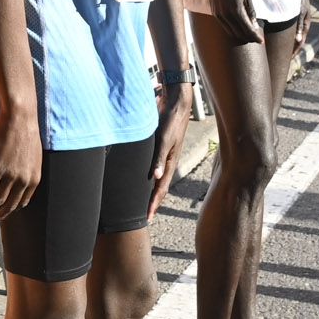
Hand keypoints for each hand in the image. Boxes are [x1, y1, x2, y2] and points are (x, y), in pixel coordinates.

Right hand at [0, 105, 42, 224]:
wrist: (20, 115)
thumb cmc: (24, 130)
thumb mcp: (32, 156)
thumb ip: (25, 170)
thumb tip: (13, 178)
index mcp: (34, 179)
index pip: (21, 203)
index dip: (9, 211)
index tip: (1, 215)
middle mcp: (23, 180)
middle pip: (8, 206)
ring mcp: (10, 176)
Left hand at [146, 94, 192, 220]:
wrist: (176, 103)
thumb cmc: (171, 120)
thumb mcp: (164, 139)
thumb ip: (159, 158)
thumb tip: (155, 177)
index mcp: (171, 162)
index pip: (161, 188)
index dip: (154, 203)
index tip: (148, 216)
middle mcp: (168, 161)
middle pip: (159, 186)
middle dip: (152, 201)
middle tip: (144, 214)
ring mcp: (165, 155)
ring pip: (156, 177)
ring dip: (149, 190)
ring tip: (141, 201)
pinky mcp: (160, 147)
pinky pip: (153, 166)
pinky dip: (147, 176)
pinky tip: (141, 177)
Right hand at [199, 0, 262, 44]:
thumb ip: (251, 12)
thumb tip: (255, 26)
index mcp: (236, 10)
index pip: (248, 30)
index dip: (255, 37)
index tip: (261, 41)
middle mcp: (226, 15)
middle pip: (239, 34)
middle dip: (249, 38)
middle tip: (256, 37)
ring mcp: (219, 16)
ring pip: (231, 33)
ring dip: (241, 35)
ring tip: (248, 33)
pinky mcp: (215, 14)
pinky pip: (225, 27)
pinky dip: (233, 30)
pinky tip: (239, 27)